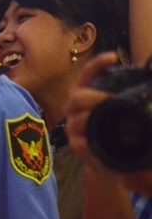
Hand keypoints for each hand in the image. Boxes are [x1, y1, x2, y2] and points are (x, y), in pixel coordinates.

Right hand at [64, 51, 117, 168]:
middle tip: (113, 100)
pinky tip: (104, 143)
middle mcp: (74, 107)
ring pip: (78, 120)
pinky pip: (81, 143)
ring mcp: (73, 127)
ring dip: (93, 120)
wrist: (106, 161)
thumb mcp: (120, 113)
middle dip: (95, 97)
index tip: (113, 57)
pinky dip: (92, 142)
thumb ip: (127, 100)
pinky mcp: (77, 146)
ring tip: (111, 122)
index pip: (88, 74)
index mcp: (85, 94)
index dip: (98, 64)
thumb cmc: (114, 132)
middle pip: (78, 96)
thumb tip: (148, 82)